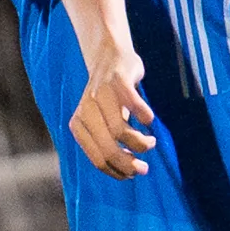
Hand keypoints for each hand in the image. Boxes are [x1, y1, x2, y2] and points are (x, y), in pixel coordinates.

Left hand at [69, 46, 154, 177]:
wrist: (110, 57)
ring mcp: (101, 94)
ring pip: (120, 131)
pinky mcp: (118, 81)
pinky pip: (134, 106)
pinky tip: (149, 120)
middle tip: (145, 168)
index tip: (133, 174)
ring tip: (151, 142)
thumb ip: (110, 145)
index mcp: (79, 125)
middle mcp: (86, 110)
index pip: (98, 159)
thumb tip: (129, 173)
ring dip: (141, 143)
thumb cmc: (110, 98)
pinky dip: (145, 117)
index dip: (118, 171)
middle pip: (109, 149)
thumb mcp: (103, 123)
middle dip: (129, 163)